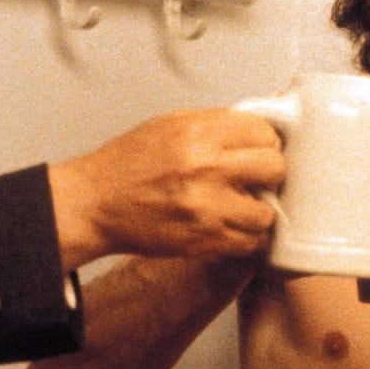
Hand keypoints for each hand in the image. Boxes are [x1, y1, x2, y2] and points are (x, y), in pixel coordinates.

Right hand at [49, 108, 285, 270]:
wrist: (95, 204)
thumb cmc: (128, 164)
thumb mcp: (170, 125)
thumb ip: (215, 125)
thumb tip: (256, 129)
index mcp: (198, 133)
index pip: (264, 132)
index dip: (264, 142)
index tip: (257, 150)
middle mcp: (206, 167)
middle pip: (275, 168)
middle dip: (268, 173)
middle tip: (255, 178)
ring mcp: (206, 207)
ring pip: (267, 213)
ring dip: (257, 211)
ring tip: (242, 207)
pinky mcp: (203, 241)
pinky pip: (249, 243)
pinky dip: (245, 238)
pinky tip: (230, 227)